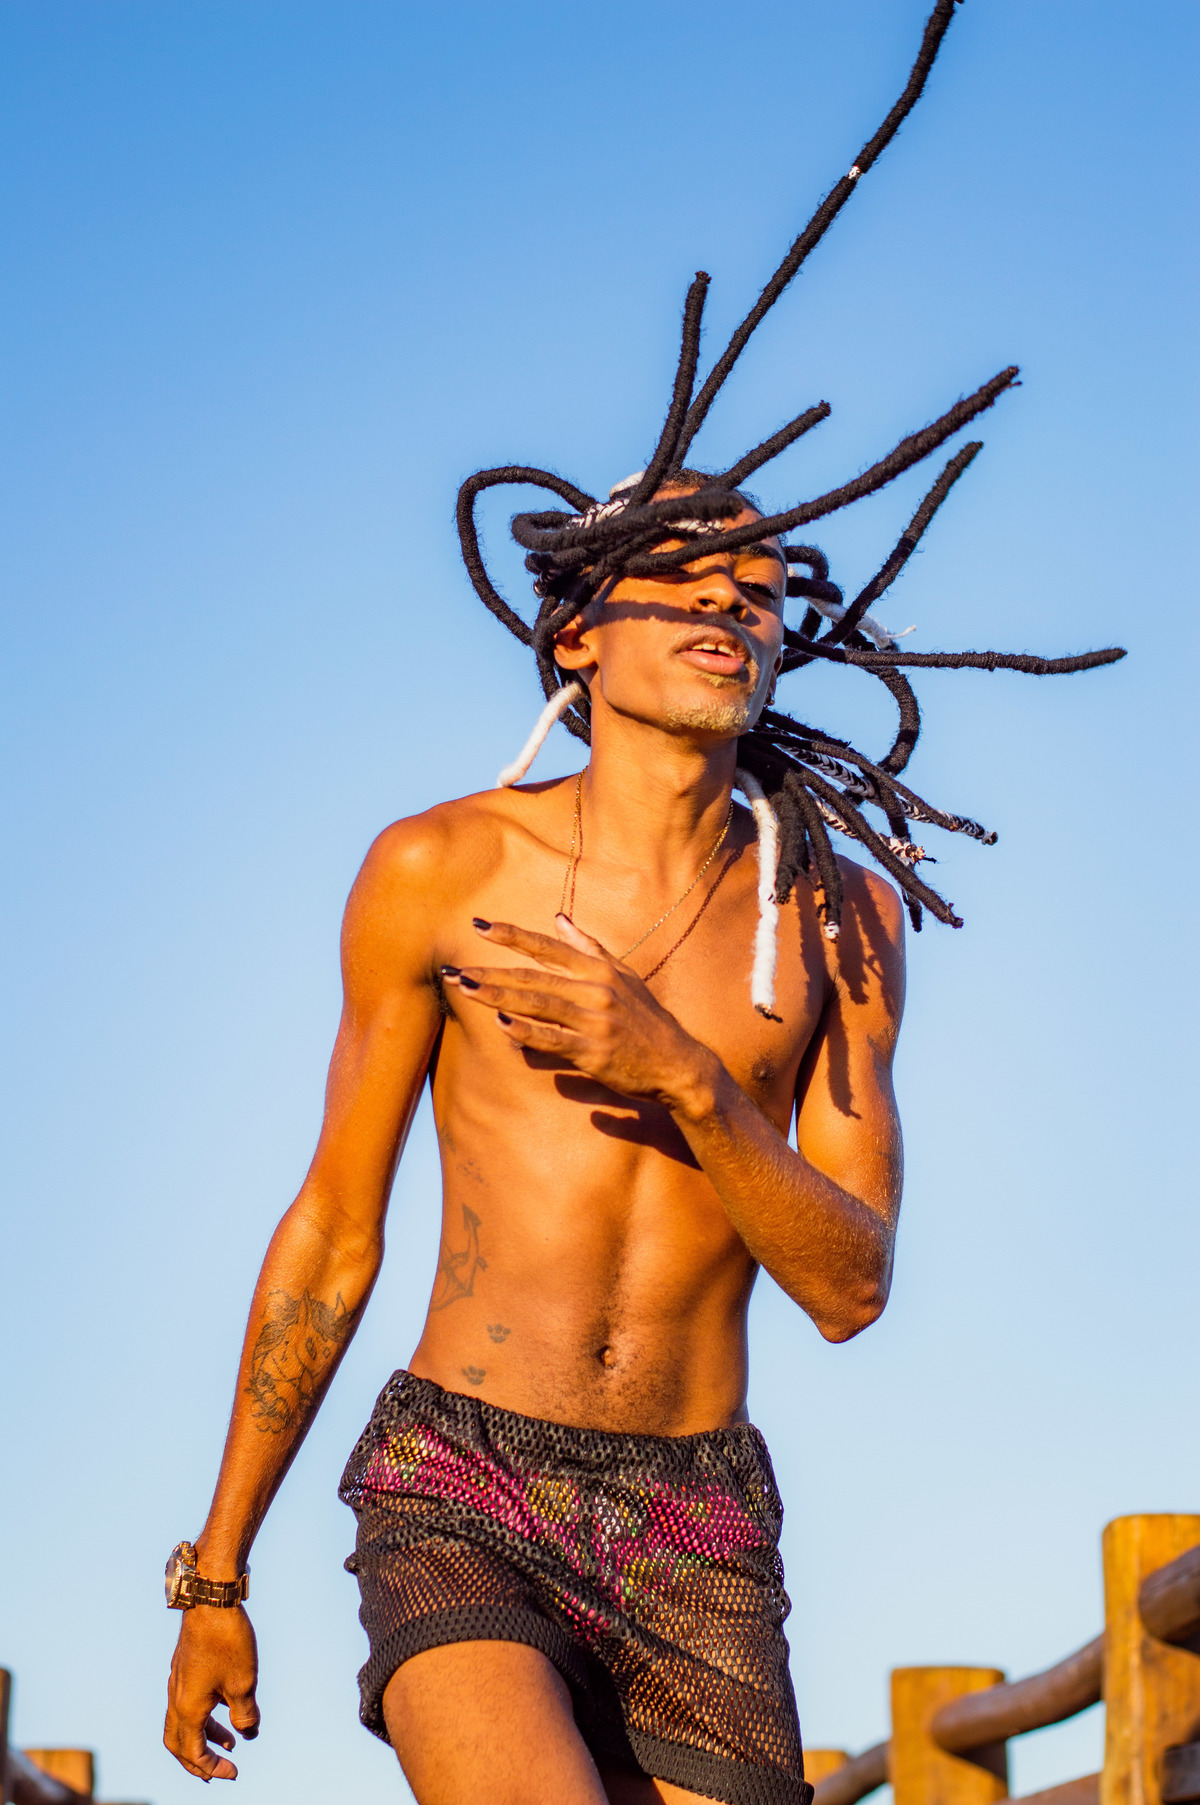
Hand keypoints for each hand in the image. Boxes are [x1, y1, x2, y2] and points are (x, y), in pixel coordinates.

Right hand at [164, 1605, 259, 1780]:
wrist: (211, 1598)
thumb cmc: (227, 1641)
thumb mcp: (244, 1683)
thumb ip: (246, 1715)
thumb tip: (249, 1734)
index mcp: (188, 1709)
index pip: (193, 1752)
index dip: (212, 1768)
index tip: (234, 1773)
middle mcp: (176, 1697)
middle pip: (178, 1743)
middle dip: (197, 1761)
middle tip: (217, 1772)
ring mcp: (178, 1681)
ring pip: (184, 1721)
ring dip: (204, 1736)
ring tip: (230, 1742)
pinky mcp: (184, 1666)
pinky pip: (189, 1702)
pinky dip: (204, 1715)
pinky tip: (226, 1706)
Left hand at [442, 915, 717, 1110]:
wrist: (676, 1061)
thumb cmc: (646, 1018)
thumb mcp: (623, 975)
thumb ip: (590, 947)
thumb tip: (559, 919)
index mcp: (599, 970)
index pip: (547, 947)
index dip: (512, 936)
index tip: (480, 926)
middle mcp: (595, 990)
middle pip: (533, 977)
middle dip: (491, 973)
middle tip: (455, 970)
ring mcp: (594, 1020)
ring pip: (538, 1004)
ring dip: (498, 997)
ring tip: (467, 989)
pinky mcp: (594, 1051)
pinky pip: (553, 1039)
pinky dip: (526, 1032)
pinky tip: (501, 1026)